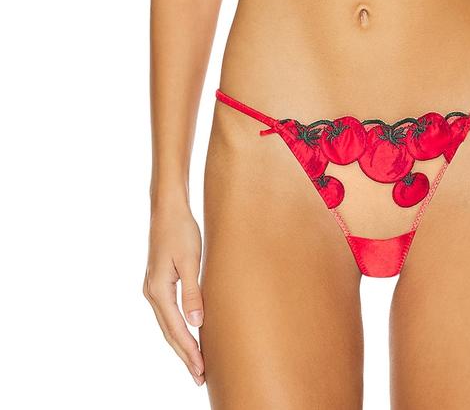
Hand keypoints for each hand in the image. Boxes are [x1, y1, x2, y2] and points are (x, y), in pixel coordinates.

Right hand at [143, 202, 205, 386]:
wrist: (167, 208)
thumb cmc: (181, 230)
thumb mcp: (190, 260)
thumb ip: (193, 292)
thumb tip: (196, 323)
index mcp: (159, 290)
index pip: (176, 329)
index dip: (189, 351)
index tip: (201, 370)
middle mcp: (152, 293)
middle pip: (169, 332)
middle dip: (184, 355)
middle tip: (200, 377)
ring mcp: (153, 288)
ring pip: (167, 324)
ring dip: (181, 343)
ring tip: (195, 362)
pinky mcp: (159, 282)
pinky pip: (168, 313)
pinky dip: (178, 328)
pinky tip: (188, 333)